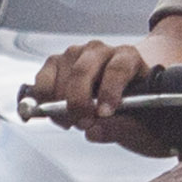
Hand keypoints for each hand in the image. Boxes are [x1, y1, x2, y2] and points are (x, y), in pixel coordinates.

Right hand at [29, 38, 153, 139]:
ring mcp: (75, 55)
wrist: (124, 99)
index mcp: (128, 58)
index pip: (118, 68)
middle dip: (79, 102)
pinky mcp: (55, 64)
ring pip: (61, 76)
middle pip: (83, 70)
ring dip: (62, 105)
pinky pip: (42, 82)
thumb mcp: (139, 124)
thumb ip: (121, 128)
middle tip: (83, 124)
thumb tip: (94, 131)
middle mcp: (100, 51)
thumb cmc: (135, 108)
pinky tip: (59, 115)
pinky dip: (45, 102)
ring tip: (75, 122)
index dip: (109, 91)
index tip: (103, 114)